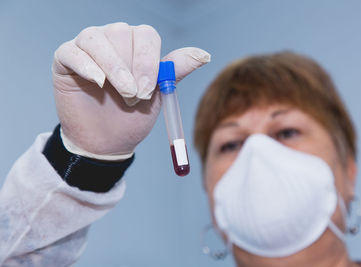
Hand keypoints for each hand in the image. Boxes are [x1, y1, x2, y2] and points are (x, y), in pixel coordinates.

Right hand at [52, 22, 209, 156]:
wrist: (107, 141)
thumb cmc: (132, 116)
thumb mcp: (158, 94)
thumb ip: (175, 70)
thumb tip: (204, 55)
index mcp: (136, 45)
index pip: (146, 35)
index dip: (149, 60)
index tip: (149, 89)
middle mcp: (112, 39)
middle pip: (122, 33)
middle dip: (131, 68)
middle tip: (134, 96)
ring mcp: (87, 47)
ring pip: (97, 39)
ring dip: (113, 68)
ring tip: (120, 94)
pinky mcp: (65, 58)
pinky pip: (73, 51)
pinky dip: (87, 66)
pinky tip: (98, 82)